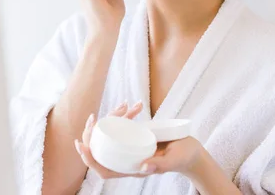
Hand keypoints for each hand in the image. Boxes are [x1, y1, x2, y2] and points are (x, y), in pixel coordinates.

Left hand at [74, 102, 202, 178]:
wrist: (192, 150)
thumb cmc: (184, 157)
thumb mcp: (174, 160)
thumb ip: (160, 165)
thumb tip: (143, 167)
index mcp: (132, 168)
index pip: (104, 169)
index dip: (90, 160)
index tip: (81, 145)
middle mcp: (128, 158)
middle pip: (102, 150)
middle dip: (93, 134)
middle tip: (92, 118)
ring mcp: (131, 146)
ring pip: (111, 134)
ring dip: (112, 118)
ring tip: (125, 106)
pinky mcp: (137, 135)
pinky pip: (125, 125)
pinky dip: (127, 114)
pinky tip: (136, 105)